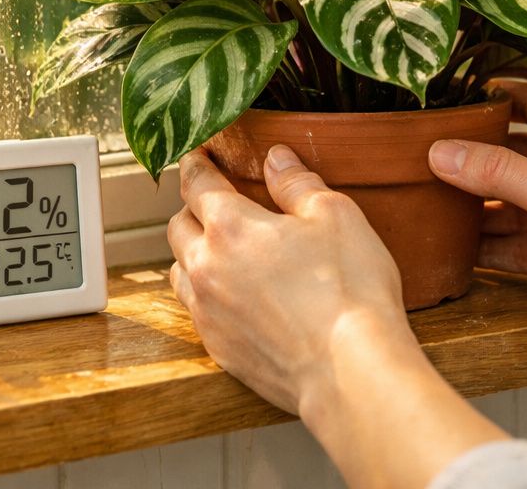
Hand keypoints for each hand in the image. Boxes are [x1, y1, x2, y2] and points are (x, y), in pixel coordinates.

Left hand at [167, 144, 416, 414]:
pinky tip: (234, 296)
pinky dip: (207, 295)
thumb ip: (298, 183)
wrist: (348, 369)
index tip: (197, 156)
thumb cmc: (349, 290)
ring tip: (220, 249)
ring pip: (180, 271)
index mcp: (231, 227)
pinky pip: (197, 312)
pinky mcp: (219, 349)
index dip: (196, 164)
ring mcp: (208, 313)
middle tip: (213, 201)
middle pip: (178, 227)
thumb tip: (277, 160)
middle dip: (192, 208)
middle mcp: (207, 268)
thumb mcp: (335, 215)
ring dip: (193, 254)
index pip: (197, 185)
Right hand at [428, 80, 526, 356]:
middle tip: (421, 151)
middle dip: (471, 153)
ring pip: (511, 203)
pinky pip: (518, 246)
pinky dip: (490, 248)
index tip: (450, 90)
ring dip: (474, 205)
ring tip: (424, 201)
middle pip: (513, 153)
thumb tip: (441, 151)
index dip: (494, 92)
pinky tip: (456, 250)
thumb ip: (498, 172)